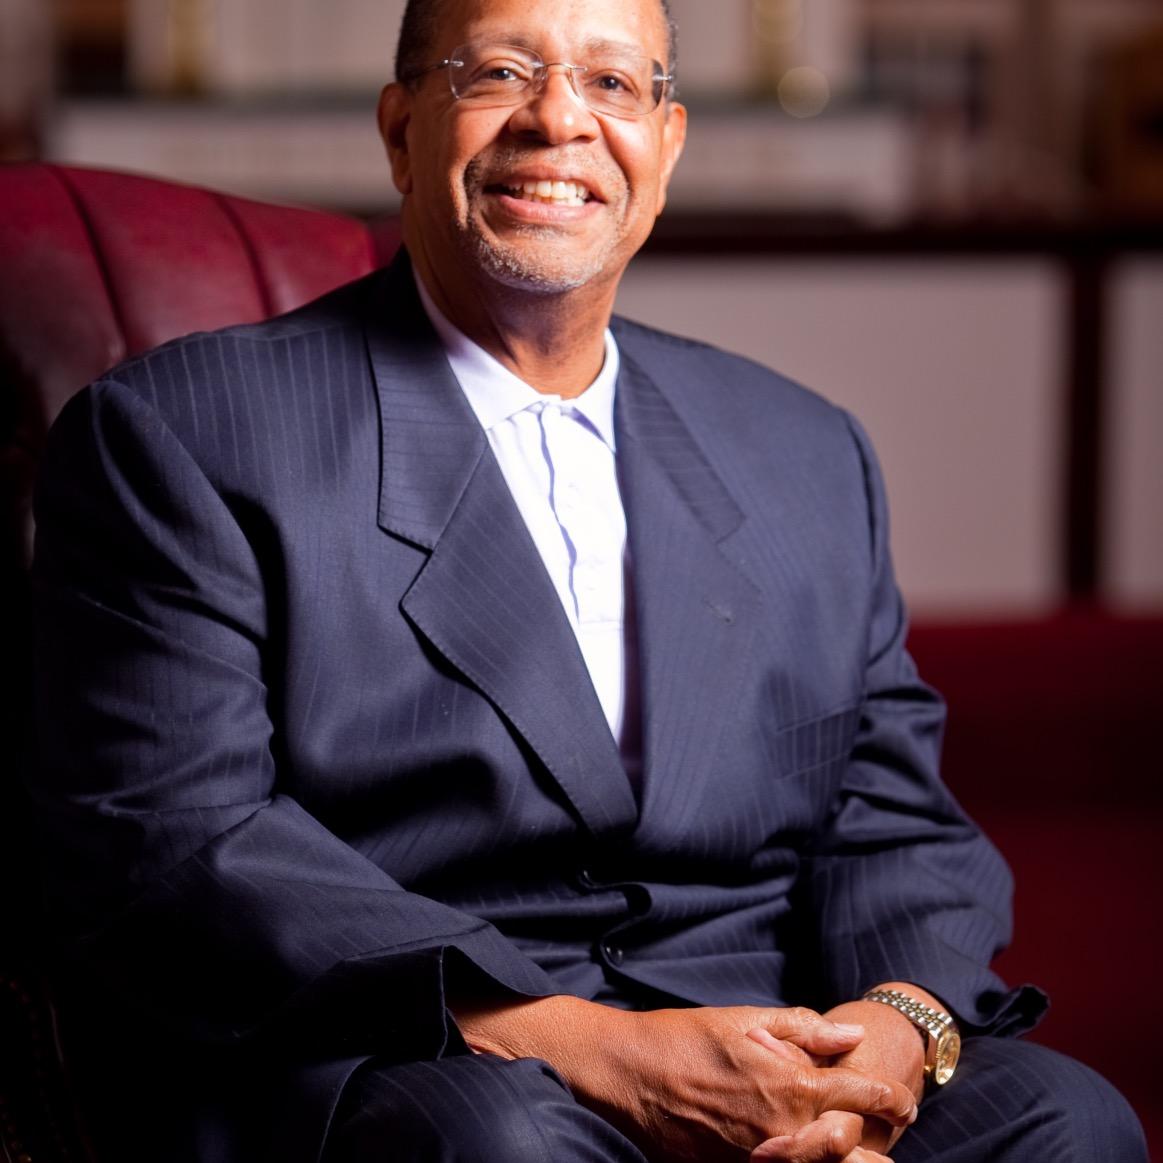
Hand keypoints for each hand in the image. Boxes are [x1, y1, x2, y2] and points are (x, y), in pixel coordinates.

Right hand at [453, 996, 917, 1161]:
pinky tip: (810, 1158)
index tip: (905, 1101)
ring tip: (868, 1159)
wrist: (629, 1073)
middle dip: (880, 1145)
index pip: (860, 1095)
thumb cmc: (685, 1037)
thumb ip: (805, 1029)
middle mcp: (783, 1128)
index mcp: (789, 1082)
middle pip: (852, 1150)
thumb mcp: (746, 1018)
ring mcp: (760, 1159)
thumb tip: (852, 1033)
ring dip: (848, 1162)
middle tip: (895, 1133)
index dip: (890, 1099)